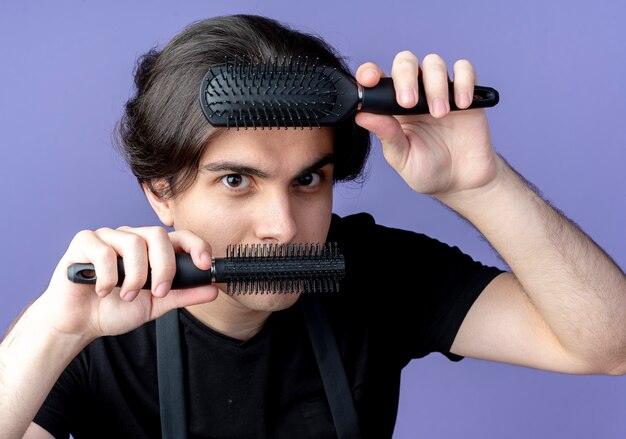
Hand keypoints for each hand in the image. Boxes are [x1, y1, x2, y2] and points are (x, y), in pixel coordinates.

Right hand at [36, 226, 218, 339]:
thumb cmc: (115, 310)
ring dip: (135, 275)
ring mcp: (108, 237)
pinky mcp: (84, 243)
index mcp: (152, 250)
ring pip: (133, 242)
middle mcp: (132, 238)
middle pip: (157, 235)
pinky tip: (102, 291)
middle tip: (157, 292)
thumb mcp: (157, 305)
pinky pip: (103, 251)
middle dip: (163, 267)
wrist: (80, 324)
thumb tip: (214, 290)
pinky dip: (107, 276)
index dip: (196, 245)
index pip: (180, 236)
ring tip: (126, 296)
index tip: (204, 265)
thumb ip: (183, 295)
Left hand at [354, 51, 500, 199]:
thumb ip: (386, 135)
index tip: (369, 80)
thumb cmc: (428, 169)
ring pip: (433, 63)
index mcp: (393, 107)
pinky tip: (461, 104)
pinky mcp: (466, 92)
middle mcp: (415, 93)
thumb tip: (361, 116)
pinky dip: (463, 82)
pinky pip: (465, 70)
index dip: (369, 72)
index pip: (377, 79)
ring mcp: (440, 90)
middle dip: (405, 77)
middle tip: (409, 103)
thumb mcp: (401, 157)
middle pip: (405, 62)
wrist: (461, 180)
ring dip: (435, 85)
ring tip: (440, 114)